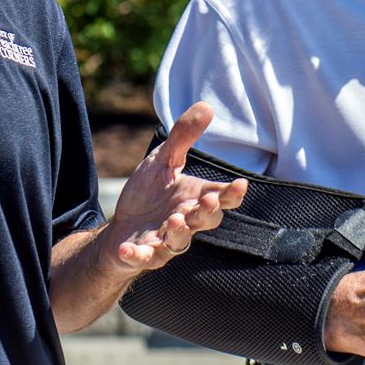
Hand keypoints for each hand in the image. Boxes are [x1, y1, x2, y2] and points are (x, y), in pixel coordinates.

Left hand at [105, 102, 247, 270]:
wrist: (123, 225)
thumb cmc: (150, 193)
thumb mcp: (163, 161)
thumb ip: (183, 138)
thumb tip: (206, 106)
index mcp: (194, 198)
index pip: (220, 197)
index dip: (232, 194)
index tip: (240, 184)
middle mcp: (186, 221)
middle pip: (205, 221)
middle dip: (207, 213)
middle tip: (207, 202)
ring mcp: (166, 240)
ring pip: (179, 242)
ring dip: (178, 233)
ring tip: (174, 221)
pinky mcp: (144, 254)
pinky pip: (143, 259)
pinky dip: (137, 256)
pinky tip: (128, 249)